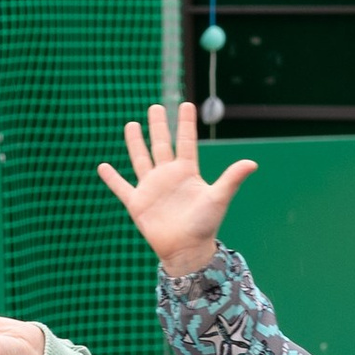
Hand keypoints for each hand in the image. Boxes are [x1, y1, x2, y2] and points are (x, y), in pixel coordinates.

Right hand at [98, 100, 256, 275]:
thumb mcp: (218, 198)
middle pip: (161, 144)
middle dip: (158, 126)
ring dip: (135, 142)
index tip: (186, 104)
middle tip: (155, 106)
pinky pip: (122, 187)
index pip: (185, 141)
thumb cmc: (205, 225)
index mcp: (187, 172)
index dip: (185, 123)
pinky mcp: (137, 203)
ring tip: (131, 124)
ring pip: (141, 159)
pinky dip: (112, 178)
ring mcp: (152, 188)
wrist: (187, 250)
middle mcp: (168, 176)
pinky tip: (103, 167)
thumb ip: (231, 179)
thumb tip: (252, 163)